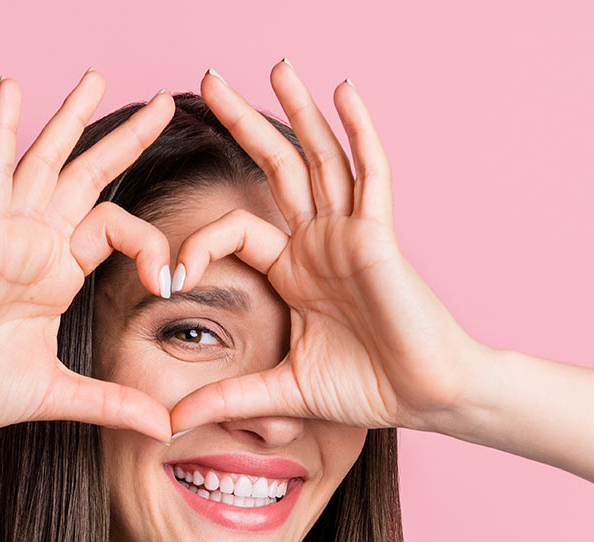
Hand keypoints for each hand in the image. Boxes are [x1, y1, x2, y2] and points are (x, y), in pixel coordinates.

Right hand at [0, 71, 179, 441]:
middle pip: (90, 177)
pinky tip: (10, 94)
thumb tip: (164, 429)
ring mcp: (8, 235)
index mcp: (57, 273)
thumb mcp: (60, 396)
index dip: (154, 247)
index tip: (169, 281)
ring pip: (47, 163)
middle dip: (126, 139)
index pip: (119, 230)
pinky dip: (3, 134)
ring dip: (71, 119)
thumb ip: (113, 404)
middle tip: (161, 101)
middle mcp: (37, 245)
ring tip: (95, 77)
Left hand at [165, 62, 494, 433]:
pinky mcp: (379, 236)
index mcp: (293, 270)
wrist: (426, 398)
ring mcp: (350, 233)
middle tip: (206, 79)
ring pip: (319, 157)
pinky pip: (371, 174)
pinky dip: (359, 131)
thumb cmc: (368, 389)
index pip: (234, 229)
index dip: (195, 243)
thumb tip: (169, 423)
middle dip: (241, 123)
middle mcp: (318, 242)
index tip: (167, 274)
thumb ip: (227, 396)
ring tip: (276, 66)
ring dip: (297, 109)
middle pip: (276, 167)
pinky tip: (345, 92)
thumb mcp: (282, 390)